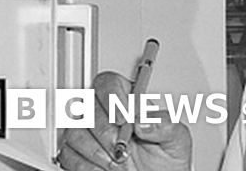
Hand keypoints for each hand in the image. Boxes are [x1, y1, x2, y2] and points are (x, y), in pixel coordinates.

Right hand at [57, 72, 191, 170]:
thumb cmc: (167, 159)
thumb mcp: (177, 139)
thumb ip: (165, 124)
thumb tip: (142, 120)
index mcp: (130, 101)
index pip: (109, 83)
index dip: (112, 98)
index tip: (124, 119)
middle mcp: (107, 114)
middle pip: (89, 108)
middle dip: (106, 131)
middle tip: (123, 146)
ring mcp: (89, 135)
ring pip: (75, 131)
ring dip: (96, 150)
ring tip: (118, 162)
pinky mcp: (77, 154)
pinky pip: (68, 154)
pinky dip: (86, 165)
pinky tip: (105, 168)